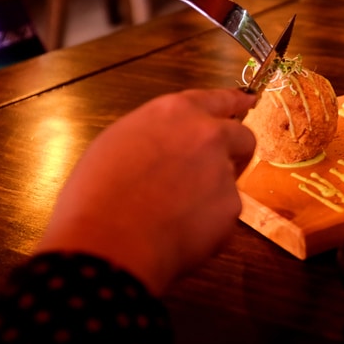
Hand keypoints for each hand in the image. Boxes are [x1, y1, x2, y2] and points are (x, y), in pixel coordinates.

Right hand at [37, 89, 256, 295]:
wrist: (108, 244)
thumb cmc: (96, 194)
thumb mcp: (119, 142)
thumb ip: (158, 135)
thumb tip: (172, 146)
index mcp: (176, 112)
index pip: (218, 99)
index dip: (235, 102)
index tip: (247, 102)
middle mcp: (208, 135)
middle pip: (242, 136)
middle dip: (236, 150)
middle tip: (219, 167)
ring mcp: (223, 172)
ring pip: (230, 179)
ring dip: (214, 189)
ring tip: (177, 211)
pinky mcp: (232, 208)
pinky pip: (224, 213)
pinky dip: (208, 223)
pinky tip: (179, 233)